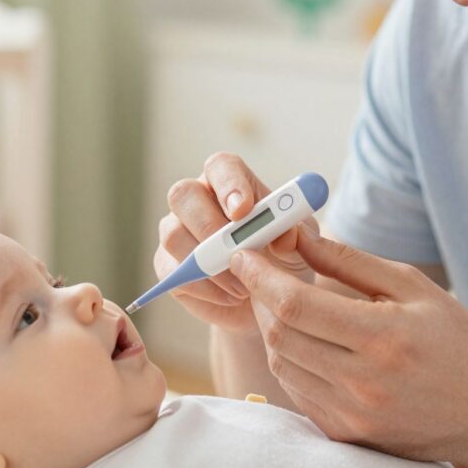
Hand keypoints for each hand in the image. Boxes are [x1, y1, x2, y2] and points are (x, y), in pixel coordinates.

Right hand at [154, 153, 313, 332]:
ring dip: (209, 263)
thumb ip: (295, 237)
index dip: (229, 184)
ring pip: (173, 234)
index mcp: (232, 182)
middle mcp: (199, 199)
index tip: (243, 210)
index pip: (221, 167)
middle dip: (209, 225)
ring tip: (244, 286)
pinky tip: (231, 297)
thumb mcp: (299, 248)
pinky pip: (172, 271)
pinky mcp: (168, 264)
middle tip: (237, 254)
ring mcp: (178, 230)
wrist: (267, 300)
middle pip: (184, 194)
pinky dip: (204, 288)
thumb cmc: (282, 259)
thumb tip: (286, 235)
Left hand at [228, 228, 467, 467]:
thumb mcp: (412, 286)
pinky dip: (290, 359)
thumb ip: (350, 261)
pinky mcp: (345, 433)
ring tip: (283, 303)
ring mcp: (352, 415)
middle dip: (260, 299)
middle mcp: (362, 382)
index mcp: (382, 338)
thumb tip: (298, 236)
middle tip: (260, 274)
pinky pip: (297, 390)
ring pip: (283, 365)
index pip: (295, 305)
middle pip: (279, 336)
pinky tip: (305, 339)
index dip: (260, 277)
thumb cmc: (455, 340)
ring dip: (271, 329)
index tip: (244, 254)